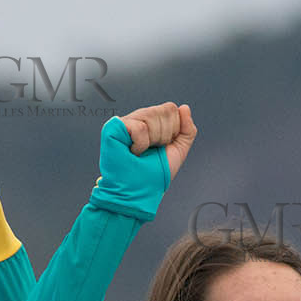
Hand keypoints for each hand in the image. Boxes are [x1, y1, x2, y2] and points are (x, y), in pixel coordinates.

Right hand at [88, 102, 197, 221]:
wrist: (138, 192)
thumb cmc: (153, 175)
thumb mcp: (178, 150)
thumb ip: (187, 129)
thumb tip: (184, 108)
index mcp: (152, 121)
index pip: (171, 109)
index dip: (173, 130)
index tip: (163, 146)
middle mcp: (138, 118)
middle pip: (165, 110)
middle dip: (165, 136)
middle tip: (152, 151)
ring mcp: (125, 121)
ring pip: (152, 115)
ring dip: (153, 141)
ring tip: (141, 152)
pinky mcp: (114, 127)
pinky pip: (140, 128)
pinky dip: (141, 145)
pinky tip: (133, 152)